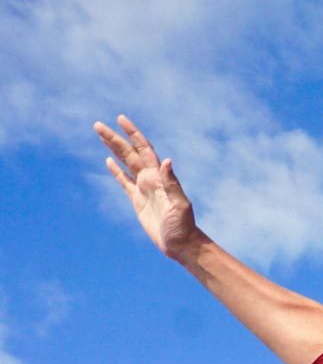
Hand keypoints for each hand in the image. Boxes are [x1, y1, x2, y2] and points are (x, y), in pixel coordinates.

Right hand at [94, 115, 203, 260]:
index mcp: (159, 177)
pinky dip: (116, 171)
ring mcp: (143, 189)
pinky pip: (124, 182)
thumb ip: (171, 183)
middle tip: (97, 124)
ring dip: (113, 149)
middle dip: (114, 138)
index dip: (133, 134)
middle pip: (129, 153)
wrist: (181, 244)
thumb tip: (167, 160)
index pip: (144, 149)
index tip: (120, 119)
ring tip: (101, 135)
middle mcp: (150, 179)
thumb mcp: (179, 204)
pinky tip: (108, 161)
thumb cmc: (183, 226)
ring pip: (125, 164)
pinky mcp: (137, 201)